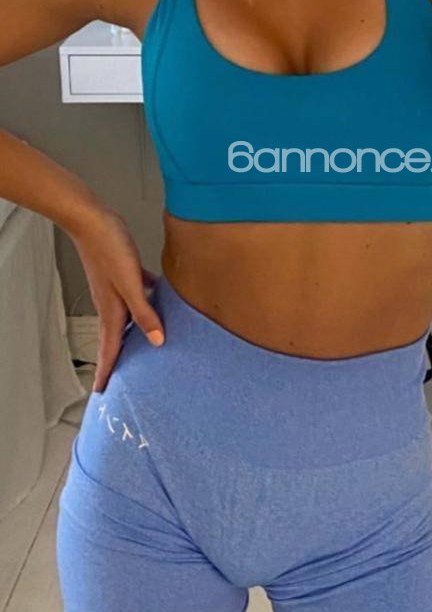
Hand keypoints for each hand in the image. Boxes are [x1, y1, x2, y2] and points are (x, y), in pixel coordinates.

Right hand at [70, 207, 164, 392]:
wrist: (92, 220)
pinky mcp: (121, 273)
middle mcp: (111, 304)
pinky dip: (146, 300)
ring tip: (142, 346)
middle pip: (116, 339)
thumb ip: (145, 313)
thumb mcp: (130, 283)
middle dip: (117, 360)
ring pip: (126, 318)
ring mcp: (115, 289)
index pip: (110, 349)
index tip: (102, 392)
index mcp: (112, 311)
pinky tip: (160, 296)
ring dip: (133, 333)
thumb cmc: (109, 249)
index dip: (107, 371)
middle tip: (119, 378)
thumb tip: (158, 341)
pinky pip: (136, 293)